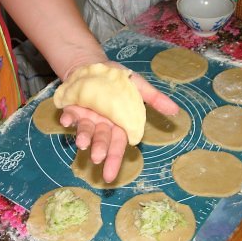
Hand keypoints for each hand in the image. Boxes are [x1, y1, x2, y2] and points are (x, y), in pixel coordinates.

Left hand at [59, 63, 178, 182]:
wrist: (94, 65)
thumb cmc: (119, 81)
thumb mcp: (139, 87)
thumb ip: (154, 99)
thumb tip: (176, 111)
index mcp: (120, 123)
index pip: (119, 144)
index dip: (115, 159)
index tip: (110, 175)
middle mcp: (102, 124)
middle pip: (102, 141)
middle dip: (100, 150)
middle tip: (97, 159)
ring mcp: (87, 117)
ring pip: (86, 131)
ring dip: (84, 137)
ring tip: (82, 144)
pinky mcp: (72, 108)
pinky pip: (69, 115)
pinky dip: (67, 118)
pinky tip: (65, 120)